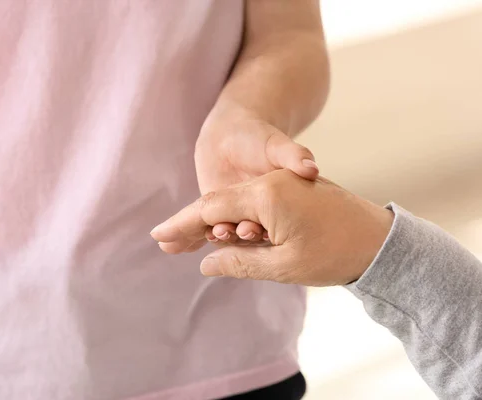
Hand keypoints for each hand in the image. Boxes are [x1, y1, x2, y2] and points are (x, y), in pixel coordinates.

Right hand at [151, 170, 393, 286]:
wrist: (381, 241)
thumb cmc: (336, 255)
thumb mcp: (284, 266)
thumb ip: (240, 262)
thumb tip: (207, 263)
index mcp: (267, 195)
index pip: (211, 208)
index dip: (183, 224)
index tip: (158, 236)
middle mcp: (272, 182)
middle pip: (220, 202)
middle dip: (193, 223)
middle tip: (165, 243)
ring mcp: (283, 184)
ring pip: (237, 202)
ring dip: (213, 222)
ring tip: (188, 243)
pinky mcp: (293, 191)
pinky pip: (254, 203)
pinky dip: (236, 219)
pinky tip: (224, 233)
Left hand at [194, 106, 318, 245]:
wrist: (233, 135)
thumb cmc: (259, 138)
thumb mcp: (278, 145)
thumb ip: (293, 156)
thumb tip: (312, 167)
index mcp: (273, 207)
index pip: (266, 222)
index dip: (257, 227)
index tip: (248, 229)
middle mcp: (253, 218)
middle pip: (241, 234)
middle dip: (230, 237)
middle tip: (219, 234)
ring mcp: (231, 220)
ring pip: (218, 235)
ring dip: (201, 240)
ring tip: (183, 242)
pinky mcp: (211, 219)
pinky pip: (198, 231)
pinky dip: (184, 239)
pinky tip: (169, 246)